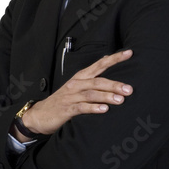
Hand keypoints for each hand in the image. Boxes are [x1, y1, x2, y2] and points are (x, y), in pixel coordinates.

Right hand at [12, 50, 133, 140]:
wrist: (39, 115)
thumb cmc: (63, 100)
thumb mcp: (77, 86)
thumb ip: (93, 78)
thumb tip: (109, 64)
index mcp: (81, 77)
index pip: (99, 64)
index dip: (114, 58)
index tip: (129, 53)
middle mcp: (76, 84)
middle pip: (97, 81)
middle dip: (114, 84)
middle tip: (129, 89)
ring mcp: (71, 97)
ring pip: (91, 94)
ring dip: (106, 96)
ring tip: (120, 100)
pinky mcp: (66, 109)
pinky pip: (81, 108)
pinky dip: (93, 108)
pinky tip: (104, 110)